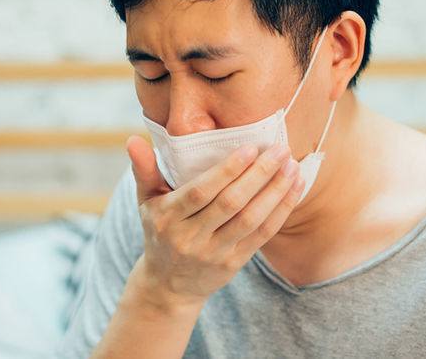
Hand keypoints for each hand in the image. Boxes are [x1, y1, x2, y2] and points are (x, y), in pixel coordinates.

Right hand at [126, 135, 304, 309]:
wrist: (168, 284)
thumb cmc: (159, 230)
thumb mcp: (146, 202)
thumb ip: (143, 169)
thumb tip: (132, 140)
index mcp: (167, 217)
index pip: (200, 192)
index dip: (226, 171)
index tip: (249, 148)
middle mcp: (190, 237)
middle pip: (230, 204)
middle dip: (258, 175)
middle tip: (280, 150)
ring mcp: (213, 253)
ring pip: (250, 220)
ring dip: (275, 192)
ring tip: (291, 167)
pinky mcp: (233, 263)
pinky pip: (261, 235)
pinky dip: (280, 211)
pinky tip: (293, 189)